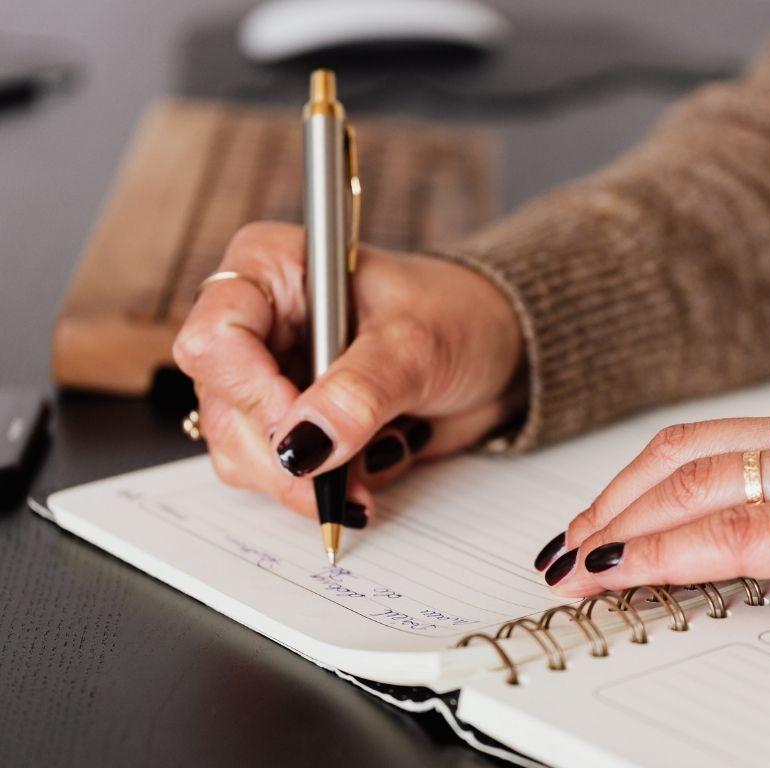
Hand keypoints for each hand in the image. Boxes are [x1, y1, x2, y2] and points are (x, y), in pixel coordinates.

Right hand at [173, 222, 523, 520]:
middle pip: (223, 408)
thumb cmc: (459, 316)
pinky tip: (375, 461)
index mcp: (272, 270)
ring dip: (308, 479)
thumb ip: (359, 393)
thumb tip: (303, 446)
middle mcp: (259, 323)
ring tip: (379, 456)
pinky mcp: (295, 425)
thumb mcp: (416, 345)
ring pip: (242, 453)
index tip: (306, 432)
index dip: (252, 393)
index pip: (215, 336)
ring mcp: (272, 378)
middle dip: (284, 456)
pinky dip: (327, 486)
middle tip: (341, 478)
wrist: (498, 351)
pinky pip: (280, 476)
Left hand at [536, 377, 769, 615]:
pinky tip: (623, 571)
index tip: (600, 517)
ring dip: (619, 524)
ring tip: (575, 562)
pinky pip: (739, 531)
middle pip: (682, 454)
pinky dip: (666, 550)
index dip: (639, 480)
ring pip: (695, 485)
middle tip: (566, 541)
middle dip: (611, 500)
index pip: (708, 442)